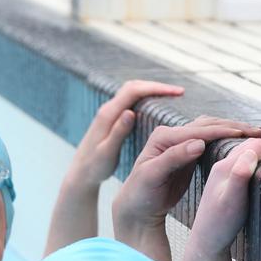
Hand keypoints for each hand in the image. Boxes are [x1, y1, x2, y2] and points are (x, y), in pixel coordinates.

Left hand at [66, 80, 185, 187]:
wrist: (80, 173)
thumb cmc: (94, 167)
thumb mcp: (107, 152)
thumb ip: (118, 132)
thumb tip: (130, 112)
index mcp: (108, 115)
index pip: (134, 91)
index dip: (156, 88)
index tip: (178, 92)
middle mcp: (108, 110)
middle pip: (134, 87)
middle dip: (157, 86)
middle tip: (179, 92)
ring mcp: (109, 113)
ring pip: (132, 92)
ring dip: (151, 90)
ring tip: (173, 96)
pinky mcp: (111, 119)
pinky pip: (130, 101)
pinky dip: (145, 98)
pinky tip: (158, 106)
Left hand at [112, 116, 260, 234]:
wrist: (137, 205)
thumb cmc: (141, 193)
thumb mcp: (153, 176)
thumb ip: (174, 158)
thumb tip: (198, 142)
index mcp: (163, 137)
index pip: (199, 131)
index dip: (222, 131)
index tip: (245, 134)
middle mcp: (171, 134)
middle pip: (208, 125)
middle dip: (234, 126)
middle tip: (259, 131)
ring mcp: (180, 142)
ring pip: (211, 129)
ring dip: (233, 129)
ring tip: (256, 133)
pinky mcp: (187, 151)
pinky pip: (211, 139)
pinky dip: (227, 138)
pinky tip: (242, 141)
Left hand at [187, 138, 260, 256]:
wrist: (206, 240)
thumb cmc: (220, 224)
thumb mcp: (232, 201)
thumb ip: (239, 176)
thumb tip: (251, 153)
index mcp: (225, 167)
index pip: (257, 147)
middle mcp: (223, 166)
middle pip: (255, 145)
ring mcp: (224, 173)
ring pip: (251, 151)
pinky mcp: (228, 181)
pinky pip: (248, 160)